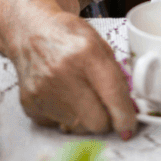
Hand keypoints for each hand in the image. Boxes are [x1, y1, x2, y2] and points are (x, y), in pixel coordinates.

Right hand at [10, 10, 136, 137]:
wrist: (31, 33)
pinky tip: (63, 97)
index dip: (124, 115)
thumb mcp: (100, 44)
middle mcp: (62, 74)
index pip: (112, 93)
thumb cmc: (69, 37)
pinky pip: (57, 126)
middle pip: (96, 121)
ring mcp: (43, 92)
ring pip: (78, 128)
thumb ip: (115, 74)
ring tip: (82, 96)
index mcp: (86, 53)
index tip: (129, 126)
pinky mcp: (30, 106)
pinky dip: (66, 117)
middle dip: (106, 119)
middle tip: (106, 108)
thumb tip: (126, 108)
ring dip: (85, 118)